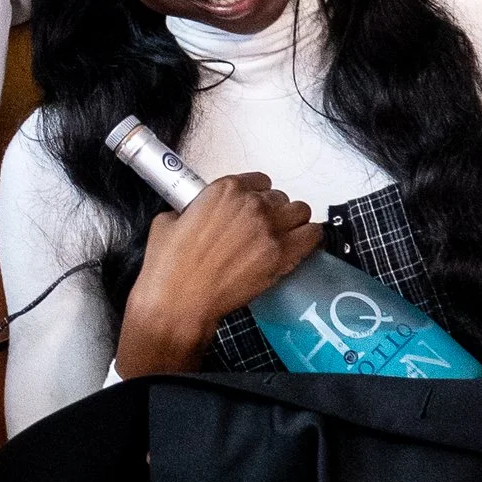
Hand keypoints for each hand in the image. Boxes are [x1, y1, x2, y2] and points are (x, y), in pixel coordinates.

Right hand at [114, 173, 321, 380]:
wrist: (179, 300)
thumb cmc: (168, 266)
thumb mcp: (168, 222)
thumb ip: (192, 209)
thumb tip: (200, 214)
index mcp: (225, 190)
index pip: (259, 181)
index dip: (255, 196)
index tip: (250, 208)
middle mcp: (252, 204)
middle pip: (279, 197)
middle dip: (271, 211)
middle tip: (261, 229)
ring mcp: (271, 229)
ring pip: (301, 211)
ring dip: (292, 222)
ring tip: (282, 237)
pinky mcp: (283, 255)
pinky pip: (314, 235)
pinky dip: (309, 238)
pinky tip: (299, 246)